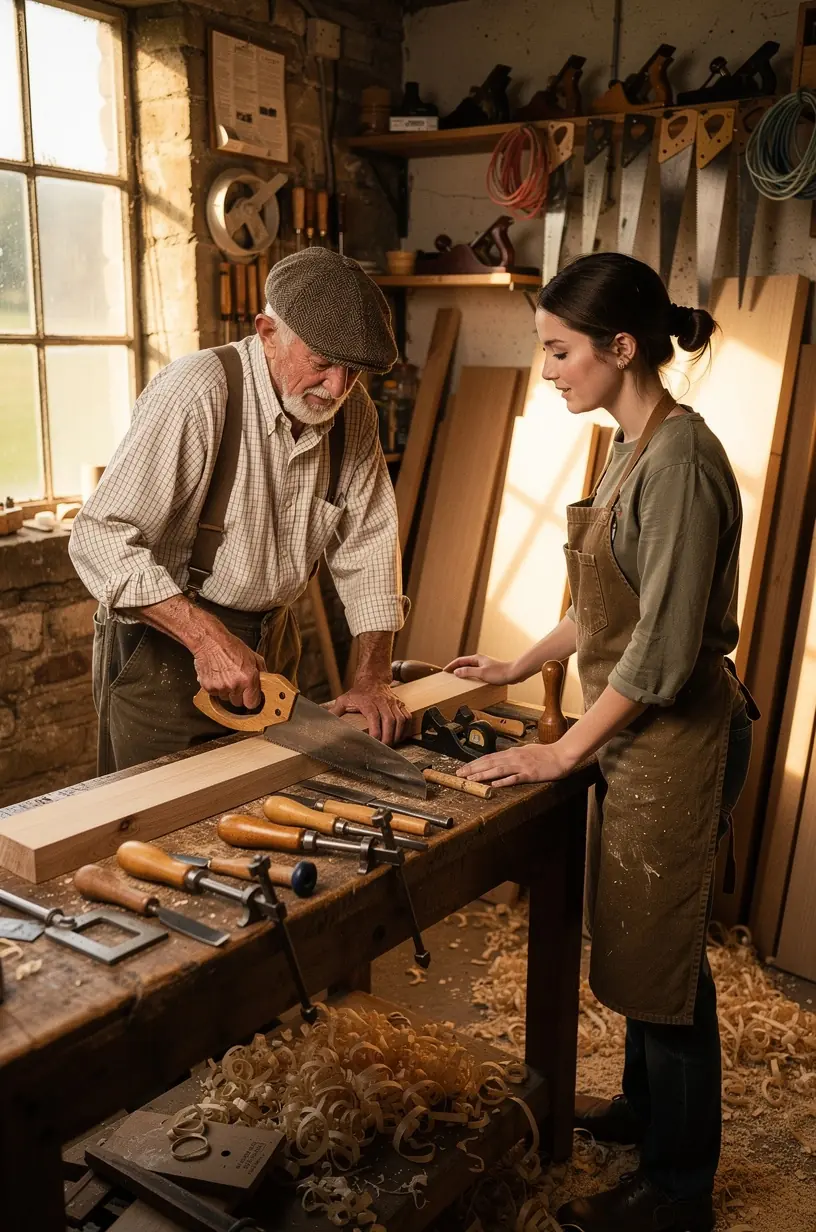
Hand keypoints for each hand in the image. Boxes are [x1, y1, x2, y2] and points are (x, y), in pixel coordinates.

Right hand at [193, 628, 265, 709]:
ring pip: (226, 699)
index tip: (251, 696)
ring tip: (226, 675)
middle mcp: (234, 684)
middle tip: (237, 681)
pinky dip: (216, 688)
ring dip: (227, 691)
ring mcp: (220, 687)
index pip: (252, 703)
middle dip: (239, 695)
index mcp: (248, 678)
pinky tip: (218, 675)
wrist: (209, 641)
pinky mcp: (208, 687)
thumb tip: (266, 683)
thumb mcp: (253, 656)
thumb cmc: (231, 646)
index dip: (252, 700)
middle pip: (238, 703)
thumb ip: (262, 672)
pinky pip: (215, 694)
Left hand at [327, 676, 411, 745]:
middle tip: (385, 748)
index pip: (375, 718)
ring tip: (393, 744)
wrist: (373, 679)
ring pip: (401, 719)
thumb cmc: (358, 693)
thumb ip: (335, 712)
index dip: (376, 732)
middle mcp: (382, 702)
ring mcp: (393, 703)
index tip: (374, 743)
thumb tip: (324, 723)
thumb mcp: (344, 700)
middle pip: (390, 721)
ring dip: (398, 734)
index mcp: (368, 702)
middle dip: (389, 737)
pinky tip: (401, 736)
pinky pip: (407, 717)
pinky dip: (406, 728)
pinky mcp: (400, 704)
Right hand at [444, 653, 515, 684]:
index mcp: (476, 659)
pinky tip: (471, 683)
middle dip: (456, 669)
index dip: (451, 666)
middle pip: (464, 664)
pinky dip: (471, 676)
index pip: (459, 660)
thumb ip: (468, 672)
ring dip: (463, 673)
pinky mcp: (489, 671)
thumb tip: (457, 672)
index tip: (445, 671)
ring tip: (458, 680)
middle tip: (449, 675)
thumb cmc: (499, 673)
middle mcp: (480, 661)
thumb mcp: (481, 673)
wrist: (514, 674)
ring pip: (470, 668)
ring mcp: (485, 665)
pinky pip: (476, 673)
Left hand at [456, 741, 572, 788]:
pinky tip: (494, 784)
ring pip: (498, 770)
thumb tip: (501, 759)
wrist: (561, 755)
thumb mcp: (525, 751)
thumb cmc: (545, 754)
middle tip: (459, 774)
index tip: (463, 768)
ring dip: (483, 775)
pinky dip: (503, 781)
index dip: (475, 763)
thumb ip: (513, 755)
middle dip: (473, 769)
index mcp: (512, 753)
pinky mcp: (530, 774)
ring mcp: (521, 765)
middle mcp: (514, 757)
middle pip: (489, 763)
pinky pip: (514, 778)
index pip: (489, 757)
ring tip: (471, 779)